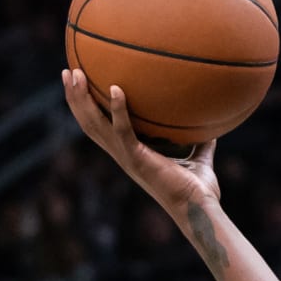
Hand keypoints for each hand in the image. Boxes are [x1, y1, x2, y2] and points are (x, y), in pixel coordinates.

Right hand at [61, 69, 219, 215]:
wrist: (200, 209)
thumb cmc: (199, 190)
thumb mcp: (199, 159)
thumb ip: (200, 142)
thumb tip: (213, 127)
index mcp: (130, 154)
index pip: (100, 129)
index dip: (86, 108)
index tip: (80, 85)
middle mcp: (123, 155)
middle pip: (88, 123)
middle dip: (75, 98)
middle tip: (68, 72)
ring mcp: (127, 157)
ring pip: (94, 125)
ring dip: (83, 99)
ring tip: (75, 73)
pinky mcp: (137, 159)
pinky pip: (122, 131)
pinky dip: (118, 110)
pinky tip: (117, 89)